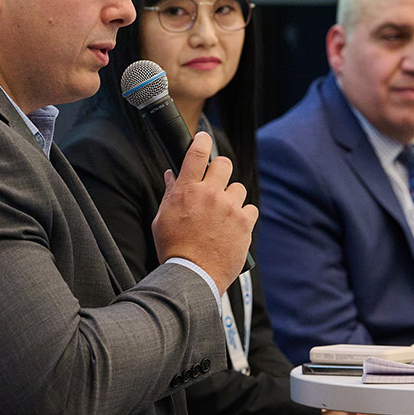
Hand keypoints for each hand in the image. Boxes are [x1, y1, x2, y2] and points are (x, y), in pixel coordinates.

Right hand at [152, 132, 257, 293]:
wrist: (193, 276)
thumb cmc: (174, 249)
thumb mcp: (162, 219)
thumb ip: (170, 194)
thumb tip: (172, 175)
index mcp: (186, 190)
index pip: (197, 153)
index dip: (202, 140)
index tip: (204, 138)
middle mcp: (210, 194)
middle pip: (223, 163)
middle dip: (220, 170)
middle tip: (216, 183)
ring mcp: (229, 207)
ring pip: (238, 188)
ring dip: (232, 197)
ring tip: (223, 214)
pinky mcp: (244, 223)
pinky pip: (251, 208)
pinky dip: (244, 215)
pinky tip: (234, 226)